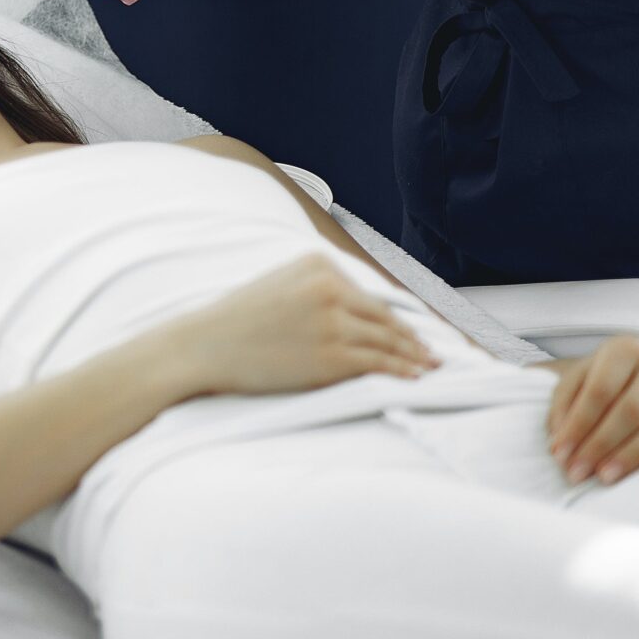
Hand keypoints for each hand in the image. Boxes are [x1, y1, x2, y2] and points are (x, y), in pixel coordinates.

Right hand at [165, 254, 440, 397]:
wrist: (204, 345)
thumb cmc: (237, 320)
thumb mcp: (279, 284)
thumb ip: (318, 288)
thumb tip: (358, 310)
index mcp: (316, 263)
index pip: (368, 291)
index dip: (396, 314)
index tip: (414, 327)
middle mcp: (329, 287)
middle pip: (384, 315)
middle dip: (413, 335)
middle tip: (434, 349)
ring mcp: (332, 322)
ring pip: (387, 339)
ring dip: (414, 355)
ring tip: (430, 364)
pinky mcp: (332, 355)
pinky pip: (378, 363)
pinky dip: (401, 370)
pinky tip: (413, 375)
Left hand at [541, 334, 638, 483]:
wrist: (636, 379)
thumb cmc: (600, 383)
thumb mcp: (575, 384)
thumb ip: (563, 409)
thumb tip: (561, 445)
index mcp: (625, 350)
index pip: (600, 390)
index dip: (579, 424)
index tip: (560, 454)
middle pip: (630, 410)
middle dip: (601, 445)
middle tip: (578, 472)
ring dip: (630, 455)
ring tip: (605, 476)